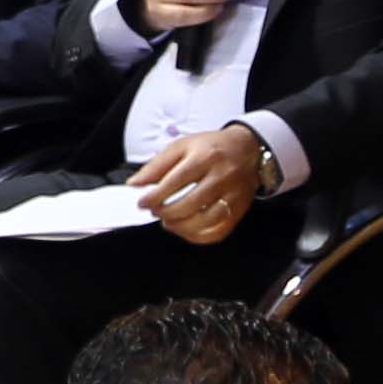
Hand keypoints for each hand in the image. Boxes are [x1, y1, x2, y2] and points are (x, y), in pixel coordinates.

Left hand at [132, 123, 273, 244]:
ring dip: (180, 227)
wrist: (248, 148)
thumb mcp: (181, 147)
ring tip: (168, 221)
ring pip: (205, 221)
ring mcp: (233, 195)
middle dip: (166, 212)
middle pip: (189, 204)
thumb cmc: (210, 147)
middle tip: (155, 211)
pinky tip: (185, 229)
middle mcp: (222, 177)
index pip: (175, 182)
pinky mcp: (240, 209)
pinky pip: (218, 232)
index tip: (142, 202)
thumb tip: (134, 184)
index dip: (155, 196)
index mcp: (205, 157)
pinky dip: (197, 236)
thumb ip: (156, 166)